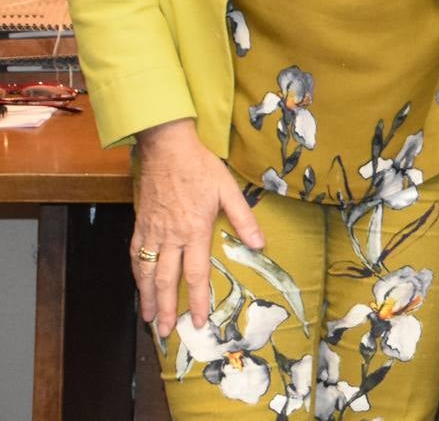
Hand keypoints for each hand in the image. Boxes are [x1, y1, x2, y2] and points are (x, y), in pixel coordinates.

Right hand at [132, 118, 264, 336]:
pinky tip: (139, 284)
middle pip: (166, 281)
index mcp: (194, 230)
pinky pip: (136, 255)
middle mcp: (171, 236)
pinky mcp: (141, 224)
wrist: (166, 148)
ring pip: (147, 272)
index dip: (199, 300)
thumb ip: (244, 219)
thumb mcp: (229, 190)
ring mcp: (152, 232)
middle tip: (166, 332)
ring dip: (147, 297)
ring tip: (149, 318)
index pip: (195, 274)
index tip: (200, 321)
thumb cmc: (201, 167)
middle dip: (166, 309)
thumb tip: (260, 245)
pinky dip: (137, 274)